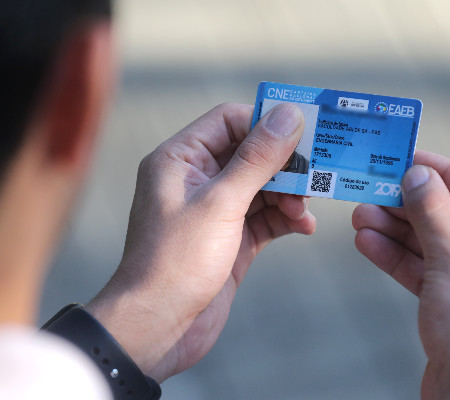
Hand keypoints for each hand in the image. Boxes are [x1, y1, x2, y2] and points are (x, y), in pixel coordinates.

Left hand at [87, 103, 315, 381]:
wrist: (160, 326)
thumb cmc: (178, 260)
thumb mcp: (221, 202)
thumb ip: (256, 158)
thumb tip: (288, 114)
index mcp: (181, 159)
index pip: (228, 121)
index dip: (265, 122)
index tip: (304, 131)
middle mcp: (196, 179)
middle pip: (250, 154)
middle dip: (283, 164)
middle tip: (313, 175)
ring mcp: (215, 210)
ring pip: (261, 187)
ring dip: (288, 195)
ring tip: (304, 210)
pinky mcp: (230, 238)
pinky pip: (264, 218)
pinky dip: (285, 219)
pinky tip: (304, 226)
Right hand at [352, 150, 449, 398]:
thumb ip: (435, 216)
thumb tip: (418, 175)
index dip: (434, 170)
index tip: (401, 158)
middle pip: (438, 214)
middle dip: (402, 202)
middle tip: (370, 190)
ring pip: (423, 241)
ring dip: (389, 228)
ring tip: (360, 216)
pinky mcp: (443, 299)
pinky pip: (414, 268)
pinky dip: (389, 255)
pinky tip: (366, 243)